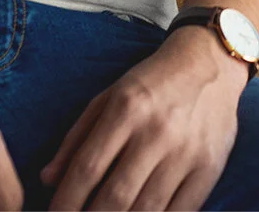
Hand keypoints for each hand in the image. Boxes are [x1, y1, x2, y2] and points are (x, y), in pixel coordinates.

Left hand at [40, 24, 247, 210]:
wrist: (210, 62)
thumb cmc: (152, 82)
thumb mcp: (109, 97)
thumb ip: (77, 137)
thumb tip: (48, 179)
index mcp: (127, 108)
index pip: (87, 168)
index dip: (66, 201)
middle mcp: (157, 131)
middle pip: (115, 196)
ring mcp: (187, 151)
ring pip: (147, 209)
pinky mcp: (210, 166)